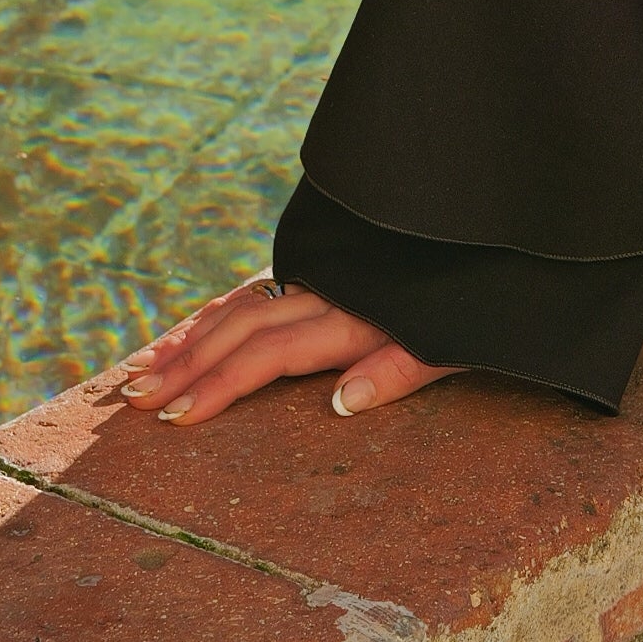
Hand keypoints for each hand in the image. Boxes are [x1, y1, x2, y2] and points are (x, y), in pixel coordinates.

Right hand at [120, 272, 460, 426]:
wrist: (506, 225)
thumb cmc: (488, 294)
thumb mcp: (459, 339)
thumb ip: (402, 368)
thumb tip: (341, 403)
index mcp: (360, 315)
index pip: (272, 353)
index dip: (221, 384)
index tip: (175, 416)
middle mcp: (335, 291)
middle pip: (245, 328)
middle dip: (187, 364)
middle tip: (136, 398)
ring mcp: (331, 274)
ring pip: (247, 305)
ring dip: (194, 338)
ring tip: (146, 369)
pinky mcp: (335, 264)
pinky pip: (267, 288)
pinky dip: (225, 311)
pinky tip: (198, 329)